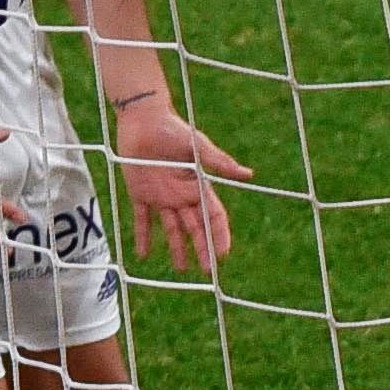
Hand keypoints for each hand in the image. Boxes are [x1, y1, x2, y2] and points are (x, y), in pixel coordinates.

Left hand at [109, 100, 252, 273]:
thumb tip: (249, 175)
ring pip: (172, 228)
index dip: (219, 235)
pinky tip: (142, 254)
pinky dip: (143, 236)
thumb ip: (219, 162)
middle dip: (202, 248)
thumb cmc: (172, 129)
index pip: (213, 216)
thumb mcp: (197, 146)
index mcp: (197, 185)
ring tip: (182, 270)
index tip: (222, 254)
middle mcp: (182, 194)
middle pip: (195, 227)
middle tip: (206, 271)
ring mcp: (162, 196)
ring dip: (177, 248)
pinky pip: (142, 220)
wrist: (143, 118)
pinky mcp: (141, 193)